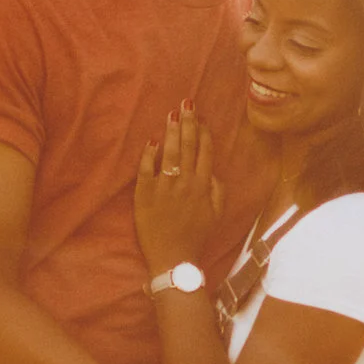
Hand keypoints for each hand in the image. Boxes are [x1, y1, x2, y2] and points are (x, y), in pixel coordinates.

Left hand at [133, 104, 222, 274]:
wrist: (173, 259)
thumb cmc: (196, 237)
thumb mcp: (216, 215)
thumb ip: (218, 191)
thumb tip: (213, 171)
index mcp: (204, 186)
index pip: (205, 152)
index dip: (204, 133)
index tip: (202, 118)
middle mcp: (186, 182)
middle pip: (188, 146)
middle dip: (188, 122)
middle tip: (186, 104)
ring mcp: (165, 187)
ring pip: (170, 152)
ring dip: (172, 132)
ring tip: (171, 114)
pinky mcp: (145, 194)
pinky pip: (146, 169)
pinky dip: (149, 154)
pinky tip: (152, 141)